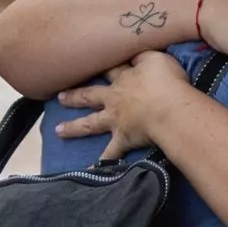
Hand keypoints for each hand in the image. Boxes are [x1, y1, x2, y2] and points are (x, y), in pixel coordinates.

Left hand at [54, 52, 189, 159]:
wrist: (169, 109)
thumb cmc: (166, 82)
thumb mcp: (156, 58)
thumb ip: (142, 56)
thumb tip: (133, 55)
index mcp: (124, 78)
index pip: (109, 70)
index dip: (99, 66)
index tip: (86, 65)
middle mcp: (114, 99)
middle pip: (90, 96)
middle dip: (75, 96)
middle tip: (59, 97)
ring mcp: (115, 121)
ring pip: (90, 124)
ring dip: (74, 127)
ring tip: (58, 130)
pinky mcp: (122, 140)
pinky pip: (109, 154)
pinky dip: (99, 164)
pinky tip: (87, 171)